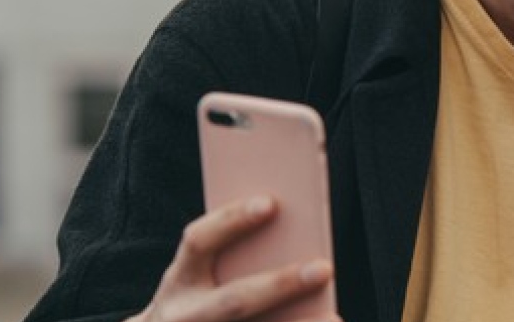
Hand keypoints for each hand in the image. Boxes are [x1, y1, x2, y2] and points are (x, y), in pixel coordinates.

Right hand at [126, 196, 338, 321]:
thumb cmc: (203, 296)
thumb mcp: (202, 275)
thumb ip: (235, 252)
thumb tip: (291, 224)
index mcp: (180, 280)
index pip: (199, 242)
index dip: (232, 220)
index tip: (271, 203)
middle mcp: (184, 315)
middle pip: (234, 301)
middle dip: (280, 286)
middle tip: (324, 269)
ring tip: (334, 317)